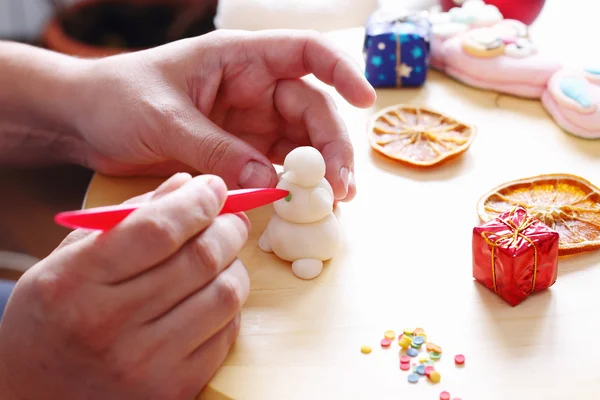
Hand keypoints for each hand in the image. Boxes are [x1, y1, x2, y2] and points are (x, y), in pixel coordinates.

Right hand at [0, 173, 250, 399]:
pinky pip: (227, 332)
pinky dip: (228, 304)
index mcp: (75, 283)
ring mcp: (146, 364)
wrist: (36, 394)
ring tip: (222, 255)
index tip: (214, 188)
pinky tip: (211, 294)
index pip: (159, 230)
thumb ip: (127, 217)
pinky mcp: (174, 389)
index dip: (199, 202)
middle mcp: (110, 326)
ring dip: (234, 265)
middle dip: (229, 227)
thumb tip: (187, 185)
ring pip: (225, 295)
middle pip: (202, 259)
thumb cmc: (51, 318)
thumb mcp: (68, 259)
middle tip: (230, 218)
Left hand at [66, 29, 375, 201]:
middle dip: (332, 147)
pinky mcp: (237, 151)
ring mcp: (247, 122)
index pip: (304, 53)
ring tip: (332, 202)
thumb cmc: (117, 100)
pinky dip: (291, 184)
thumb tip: (269, 180)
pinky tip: (301, 204)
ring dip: (318, 171)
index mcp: (239, 60)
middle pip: (311, 110)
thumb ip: (216, 150)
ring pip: (299, 143)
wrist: (83, 123)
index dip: (341, 71)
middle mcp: (252, 88)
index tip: (366, 100)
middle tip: (341, 187)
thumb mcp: (166, 120)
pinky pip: (275, 165)